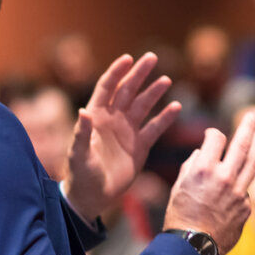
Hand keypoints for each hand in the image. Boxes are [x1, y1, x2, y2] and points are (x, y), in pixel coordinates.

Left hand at [64, 53, 180, 219]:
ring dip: (154, 92)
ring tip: (166, 80)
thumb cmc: (80, 175)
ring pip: (143, 106)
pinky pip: (154, 128)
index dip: (117, 72)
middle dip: (139, 74)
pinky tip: (176, 107)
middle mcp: (113, 119)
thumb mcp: (78, 154)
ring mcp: (127, 132)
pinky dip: (165, 118)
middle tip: (152, 57)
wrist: (93, 197)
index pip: (107, 87)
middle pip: (128, 90)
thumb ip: (81, 133)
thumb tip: (82, 111)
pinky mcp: (140, 146)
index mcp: (96, 116)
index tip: (128, 58)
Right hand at [164, 113, 254, 254]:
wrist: (191, 245)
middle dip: (248, 127)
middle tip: (253, 116)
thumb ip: (192, 165)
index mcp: (204, 169)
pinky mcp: (246, 207)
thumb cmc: (180, 215)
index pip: (216, 138)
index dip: (213, 134)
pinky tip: (238, 184)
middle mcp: (224, 177)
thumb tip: (202, 153)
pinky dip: (242, 183)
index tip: (212, 136)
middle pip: (241, 144)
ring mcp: (238, 192)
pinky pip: (245, 189)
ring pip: (252, 164)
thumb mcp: (180, 185)